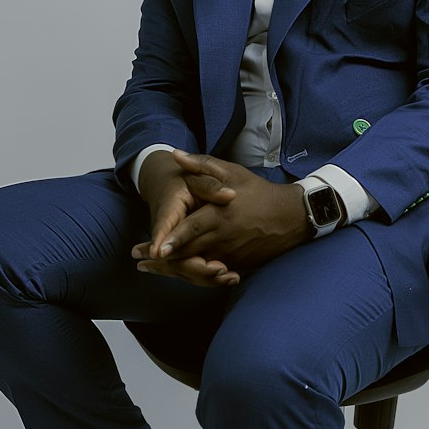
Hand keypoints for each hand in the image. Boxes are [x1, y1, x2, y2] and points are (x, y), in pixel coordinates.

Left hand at [133, 150, 310, 282]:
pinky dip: (193, 274)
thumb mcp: (232, 172)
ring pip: (198, 267)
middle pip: (190, 253)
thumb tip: (175, 155)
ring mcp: (231, 254)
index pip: (193, 230)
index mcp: (220, 215)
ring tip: (150, 268)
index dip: (175, 240)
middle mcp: (224, 238)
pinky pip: (212, 273)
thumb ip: (202, 165)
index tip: (157, 249)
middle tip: (139, 259)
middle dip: (163, 259)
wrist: (290, 217)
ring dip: (174, 269)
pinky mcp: (237, 264)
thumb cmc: (258, 192)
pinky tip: (176, 273)